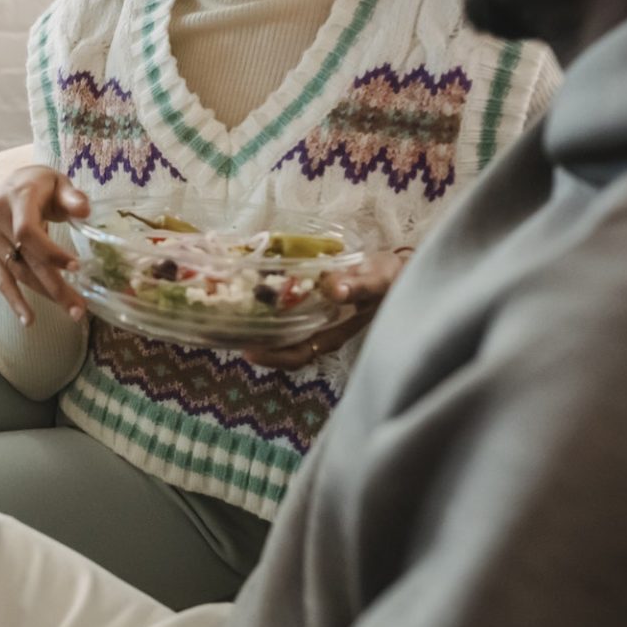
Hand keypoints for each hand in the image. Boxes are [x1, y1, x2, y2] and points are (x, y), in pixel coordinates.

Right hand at [0, 165, 89, 325]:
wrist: (14, 183)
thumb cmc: (42, 184)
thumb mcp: (59, 183)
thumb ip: (71, 197)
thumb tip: (84, 210)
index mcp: (16, 198)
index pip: (28, 231)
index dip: (49, 252)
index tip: (76, 267)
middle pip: (27, 258)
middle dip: (54, 285)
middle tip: (79, 308)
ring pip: (18, 272)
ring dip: (44, 294)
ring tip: (71, 312)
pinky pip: (2, 279)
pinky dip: (15, 301)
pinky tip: (28, 320)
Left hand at [244, 249, 410, 370]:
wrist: (401, 270)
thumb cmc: (393, 278)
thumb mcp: (379, 279)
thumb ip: (360, 285)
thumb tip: (335, 290)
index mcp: (335, 333)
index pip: (298, 355)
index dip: (273, 356)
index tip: (248, 350)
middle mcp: (321, 330)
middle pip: (282, 346)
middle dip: (255, 341)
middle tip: (225, 329)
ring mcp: (316, 318)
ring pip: (281, 330)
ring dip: (258, 324)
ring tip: (230, 312)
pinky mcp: (313, 303)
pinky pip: (286, 310)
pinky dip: (268, 304)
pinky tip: (252, 290)